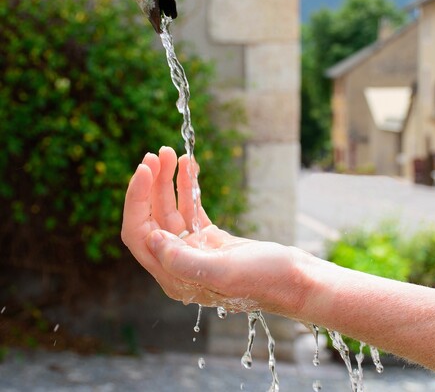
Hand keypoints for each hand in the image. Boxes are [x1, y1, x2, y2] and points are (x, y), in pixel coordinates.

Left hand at [121, 147, 310, 315]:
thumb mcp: (224, 271)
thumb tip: (152, 239)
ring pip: (171, 210)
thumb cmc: (266, 280)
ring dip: (168, 181)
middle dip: (152, 184)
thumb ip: (183, 261)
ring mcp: (197, 251)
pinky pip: (192, 209)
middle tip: (158, 153)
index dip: (136, 200)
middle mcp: (180, 265)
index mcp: (175, 277)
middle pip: (153, 218)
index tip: (145, 169)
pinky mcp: (213, 241)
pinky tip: (188, 166)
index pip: (140, 234)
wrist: (299, 281)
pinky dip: (188, 187)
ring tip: (170, 152)